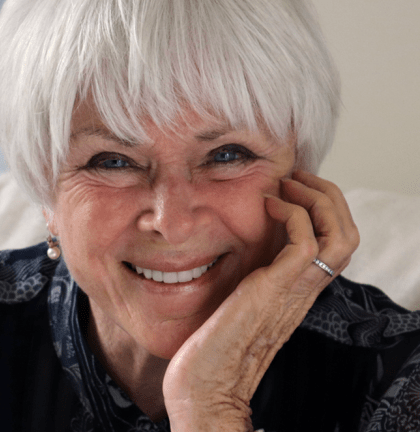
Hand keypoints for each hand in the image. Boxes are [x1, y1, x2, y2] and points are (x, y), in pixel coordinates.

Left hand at [162, 170, 359, 431]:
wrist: (208, 379)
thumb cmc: (219, 336)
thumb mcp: (247, 291)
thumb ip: (259, 268)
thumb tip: (253, 238)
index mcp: (301, 286)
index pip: (340, 241)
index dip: (328, 208)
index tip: (298, 187)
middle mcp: (307, 287)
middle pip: (348, 233)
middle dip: (329, 195)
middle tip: (297, 178)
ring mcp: (295, 288)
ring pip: (340, 235)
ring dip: (318, 199)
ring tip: (289, 185)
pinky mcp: (276, 288)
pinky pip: (304, 242)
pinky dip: (292, 214)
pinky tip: (267, 206)